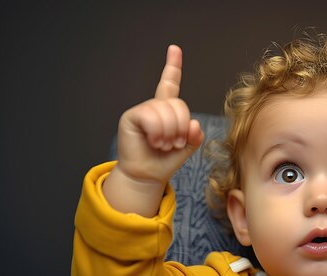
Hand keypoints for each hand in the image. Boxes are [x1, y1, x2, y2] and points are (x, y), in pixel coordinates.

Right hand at [103, 45, 203, 215]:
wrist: (148, 175)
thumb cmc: (165, 161)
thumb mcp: (187, 146)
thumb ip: (195, 134)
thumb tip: (193, 123)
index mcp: (167, 110)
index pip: (170, 84)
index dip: (172, 66)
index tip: (174, 49)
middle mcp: (154, 107)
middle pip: (178, 104)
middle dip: (181, 127)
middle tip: (174, 143)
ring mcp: (142, 110)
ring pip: (165, 112)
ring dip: (170, 133)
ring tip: (164, 145)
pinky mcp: (131, 117)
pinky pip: (151, 116)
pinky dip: (158, 132)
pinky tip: (155, 142)